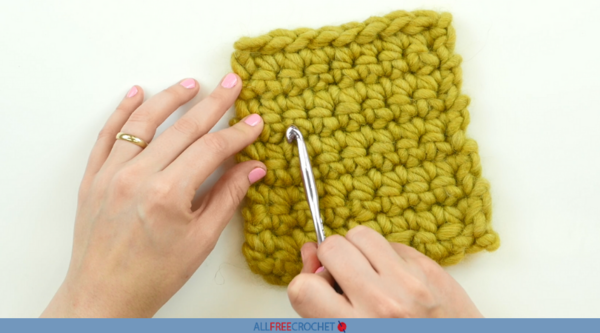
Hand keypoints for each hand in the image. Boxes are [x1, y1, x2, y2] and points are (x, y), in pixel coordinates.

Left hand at [42, 74, 265, 317]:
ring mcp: (111, 174)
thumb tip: (251, 169)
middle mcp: (137, 177)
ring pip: (143, 122)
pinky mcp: (94, 178)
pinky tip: (136, 94)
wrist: (104, 296)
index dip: (237, 133)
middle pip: (182, 128)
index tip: (253, 123)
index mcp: (168, 194)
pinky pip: (107, 135)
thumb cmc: (153, 275)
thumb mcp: (201, 241)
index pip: (211, 149)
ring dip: (170, 98)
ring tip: (191, 84)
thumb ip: (227, 197)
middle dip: (213, 104)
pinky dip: (122, 111)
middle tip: (231, 85)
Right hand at [288, 226, 482, 317]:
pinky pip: (392, 243)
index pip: (303, 287)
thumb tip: (310, 253)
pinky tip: (395, 279)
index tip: (317, 293)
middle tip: (344, 279)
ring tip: (369, 273)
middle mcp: (382, 302)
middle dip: (331, 260)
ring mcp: (409, 281)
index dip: (305, 286)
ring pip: (360, 234)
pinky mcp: (430, 268)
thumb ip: (322, 305)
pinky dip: (386, 257)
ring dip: (357, 249)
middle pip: (331, 247)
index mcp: (355, 327)